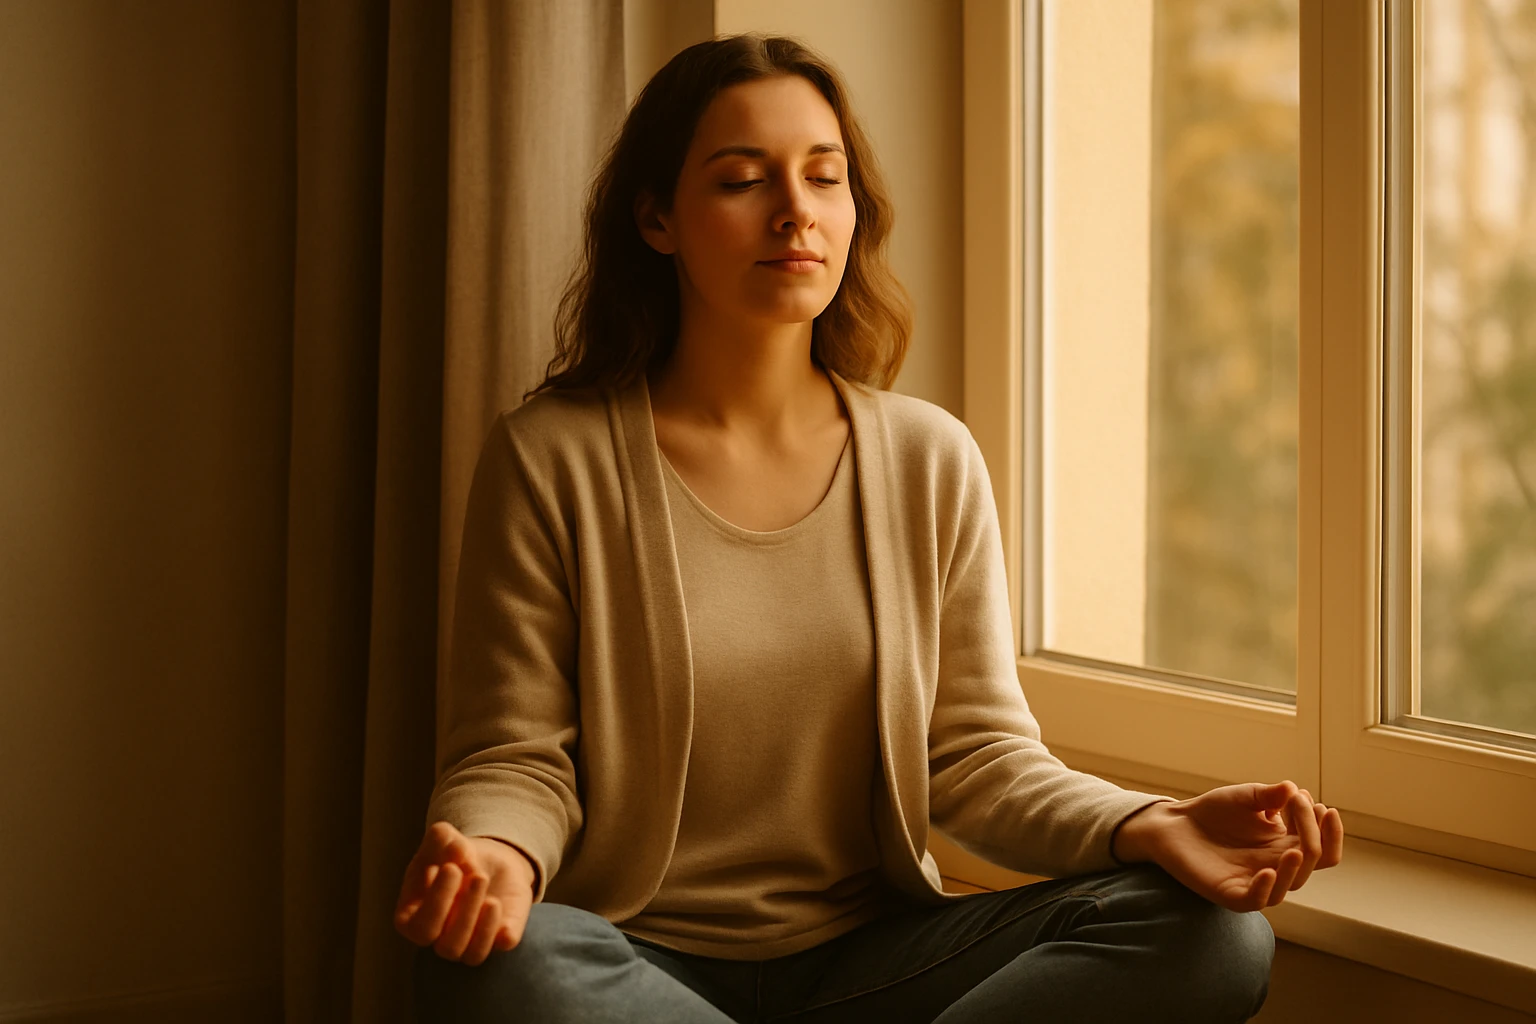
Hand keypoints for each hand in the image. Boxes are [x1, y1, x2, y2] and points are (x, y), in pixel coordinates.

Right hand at [394, 821, 537, 964]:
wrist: (484, 859)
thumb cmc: (450, 855)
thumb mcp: (441, 840)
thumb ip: (440, 839)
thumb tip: (456, 849)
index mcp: (413, 920)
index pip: (420, 929)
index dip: (437, 902)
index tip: (451, 867)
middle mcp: (439, 939)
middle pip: (447, 947)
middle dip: (464, 912)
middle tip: (477, 875)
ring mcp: (470, 943)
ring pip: (472, 955)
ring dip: (483, 922)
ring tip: (487, 882)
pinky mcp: (500, 937)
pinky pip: (503, 945)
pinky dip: (503, 931)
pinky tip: (498, 903)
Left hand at [1127, 780, 1343, 913]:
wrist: (1174, 824)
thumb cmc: (1213, 812)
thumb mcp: (1244, 798)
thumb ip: (1268, 796)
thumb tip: (1292, 789)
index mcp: (1284, 846)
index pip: (1322, 848)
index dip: (1329, 832)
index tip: (1321, 806)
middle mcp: (1275, 866)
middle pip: (1312, 863)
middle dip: (1314, 836)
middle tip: (1300, 807)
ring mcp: (1254, 882)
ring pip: (1289, 885)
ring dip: (1296, 868)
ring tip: (1297, 848)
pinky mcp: (1230, 892)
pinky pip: (1254, 900)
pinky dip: (1264, 889)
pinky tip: (1267, 870)